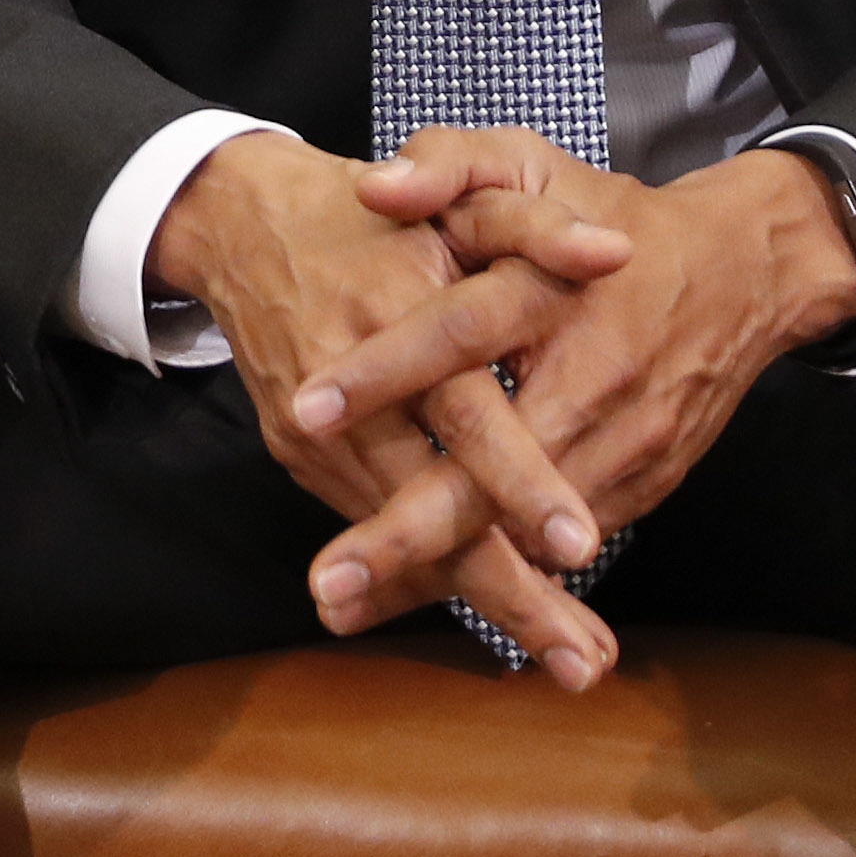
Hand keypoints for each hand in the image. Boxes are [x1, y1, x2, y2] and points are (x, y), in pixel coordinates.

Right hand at [143, 132, 621, 684]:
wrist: (241, 226)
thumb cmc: (368, 215)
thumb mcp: (453, 195)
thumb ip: (535, 224)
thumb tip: (614, 252)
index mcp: (396, 319)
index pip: (466, 414)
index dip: (520, 481)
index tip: (581, 544)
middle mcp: (349, 392)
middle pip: (433, 509)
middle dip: (511, 592)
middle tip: (582, 661)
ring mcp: (316, 434)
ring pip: (405, 535)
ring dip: (485, 600)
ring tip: (566, 657)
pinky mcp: (302, 456)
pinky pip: (377, 523)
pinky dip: (434, 574)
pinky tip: (503, 612)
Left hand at [292, 133, 855, 633]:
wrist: (742, 270)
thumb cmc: (610, 211)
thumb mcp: (528, 157)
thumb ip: (449, 160)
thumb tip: (373, 188)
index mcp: (553, 293)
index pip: (458, 335)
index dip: (384, 373)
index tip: (307, 408)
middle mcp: (593, 382)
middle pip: (493, 472)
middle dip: (409, 532)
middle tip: (332, 580)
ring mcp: (624, 444)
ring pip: (525, 530)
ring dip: (447, 576)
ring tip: (355, 607)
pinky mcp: (643, 482)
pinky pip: (559, 541)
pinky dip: (500, 573)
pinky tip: (428, 601)